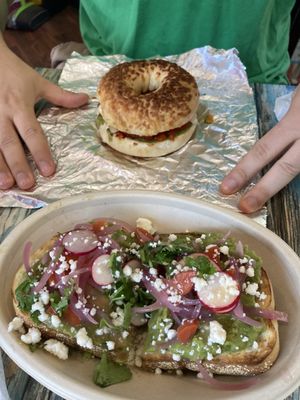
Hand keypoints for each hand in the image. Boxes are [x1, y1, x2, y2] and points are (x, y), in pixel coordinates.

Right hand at [0, 37, 88, 189]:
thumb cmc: (13, 71)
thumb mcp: (37, 81)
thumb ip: (61, 96)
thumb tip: (86, 100)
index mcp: (19, 105)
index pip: (32, 132)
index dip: (41, 152)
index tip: (49, 171)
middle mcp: (1, 113)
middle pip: (10, 143)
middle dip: (18, 165)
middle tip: (27, 184)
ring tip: (6, 185)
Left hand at [220, 85, 299, 212]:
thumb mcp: (298, 99)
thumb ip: (288, 122)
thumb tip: (272, 146)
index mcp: (295, 121)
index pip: (264, 149)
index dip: (244, 170)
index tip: (225, 188)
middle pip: (286, 168)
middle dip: (263, 190)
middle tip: (244, 208)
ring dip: (281, 188)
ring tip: (262, 203)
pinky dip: (298, 176)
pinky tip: (282, 186)